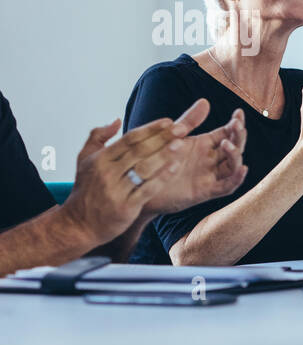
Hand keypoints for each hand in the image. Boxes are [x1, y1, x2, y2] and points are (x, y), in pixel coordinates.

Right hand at [61, 115, 193, 243]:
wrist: (78, 224)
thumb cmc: (86, 189)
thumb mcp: (84, 160)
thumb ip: (97, 137)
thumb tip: (117, 120)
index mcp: (100, 159)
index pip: (129, 139)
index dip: (150, 129)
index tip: (168, 121)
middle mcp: (107, 172)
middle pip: (139, 151)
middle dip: (162, 138)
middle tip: (181, 128)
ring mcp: (116, 190)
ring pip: (144, 168)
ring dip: (164, 155)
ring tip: (181, 145)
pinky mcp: (126, 206)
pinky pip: (148, 189)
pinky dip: (162, 177)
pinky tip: (175, 168)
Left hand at [144, 102, 249, 214]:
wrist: (139, 185)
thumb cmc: (154, 160)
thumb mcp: (173, 137)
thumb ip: (190, 121)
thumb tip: (206, 101)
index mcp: (204, 145)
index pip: (227, 133)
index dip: (236, 124)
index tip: (239, 113)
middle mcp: (210, 160)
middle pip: (234, 148)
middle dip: (238, 136)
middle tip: (236, 125)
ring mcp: (209, 176)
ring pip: (233, 166)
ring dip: (235, 155)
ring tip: (227, 144)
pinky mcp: (205, 191)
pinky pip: (227, 187)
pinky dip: (237, 179)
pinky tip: (243, 169)